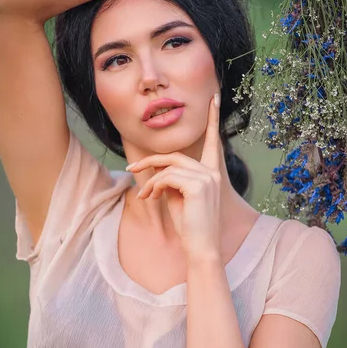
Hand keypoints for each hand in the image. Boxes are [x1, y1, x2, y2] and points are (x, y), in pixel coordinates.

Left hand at [126, 95, 221, 260]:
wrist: (200, 248)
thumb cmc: (190, 226)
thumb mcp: (178, 198)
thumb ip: (172, 180)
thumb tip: (157, 171)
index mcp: (212, 174)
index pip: (214, 142)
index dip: (213, 120)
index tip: (215, 98)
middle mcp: (212, 173)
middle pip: (176, 156)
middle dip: (151, 161)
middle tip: (131, 169)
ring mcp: (207, 178)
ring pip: (169, 167)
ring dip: (150, 180)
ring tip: (145, 196)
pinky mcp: (198, 186)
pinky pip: (166, 177)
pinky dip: (153, 186)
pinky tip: (150, 198)